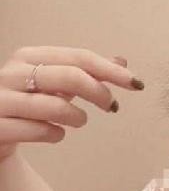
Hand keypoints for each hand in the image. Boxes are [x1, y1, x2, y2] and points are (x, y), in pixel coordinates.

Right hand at [0, 46, 144, 161]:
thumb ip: (86, 71)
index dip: (110, 70)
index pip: (79, 57)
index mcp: (29, 56)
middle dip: (98, 92)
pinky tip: (57, 134)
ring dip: (77, 116)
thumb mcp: (55, 82)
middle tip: (113, 106)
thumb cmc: (27, 102)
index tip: (135, 83)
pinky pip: (37, 131)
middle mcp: (11, 73)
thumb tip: (122, 61)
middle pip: (70, 76)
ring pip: (54, 106)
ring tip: (80, 121)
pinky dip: (55, 134)